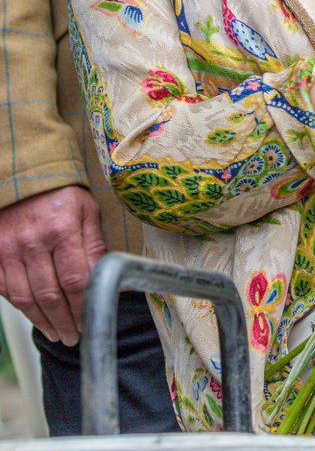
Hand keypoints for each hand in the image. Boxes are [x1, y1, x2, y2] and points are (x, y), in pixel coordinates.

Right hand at [0, 186, 106, 343]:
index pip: (75, 281)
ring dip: (41, 321)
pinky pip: (4, 290)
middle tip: (73, 337)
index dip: (82, 308)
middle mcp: (33, 243)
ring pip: (24, 299)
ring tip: (56, 333)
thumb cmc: (60, 192)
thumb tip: (106, 277)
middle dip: (63, 322)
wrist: (23, 175)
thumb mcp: (87, 210)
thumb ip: (95, 245)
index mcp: (62, 230)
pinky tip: (33, 314)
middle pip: (49, 296)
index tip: (89, 322)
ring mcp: (9, 250)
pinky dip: (19, 306)